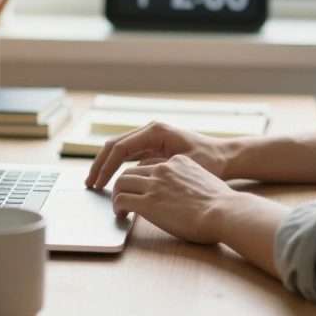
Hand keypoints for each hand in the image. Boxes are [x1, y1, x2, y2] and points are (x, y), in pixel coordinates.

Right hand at [85, 122, 234, 188]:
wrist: (226, 157)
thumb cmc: (210, 162)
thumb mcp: (182, 165)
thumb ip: (157, 168)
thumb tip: (132, 176)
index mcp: (156, 131)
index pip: (120, 147)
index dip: (106, 166)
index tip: (98, 183)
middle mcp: (150, 131)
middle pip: (114, 145)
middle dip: (100, 165)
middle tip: (89, 184)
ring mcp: (151, 138)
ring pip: (119, 150)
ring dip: (106, 166)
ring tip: (95, 183)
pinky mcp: (153, 146)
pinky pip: (128, 155)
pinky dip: (117, 167)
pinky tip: (111, 181)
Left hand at [111, 154, 239, 243]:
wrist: (226, 212)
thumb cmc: (223, 205)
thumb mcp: (205, 182)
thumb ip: (189, 183)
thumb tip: (185, 196)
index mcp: (178, 161)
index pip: (149, 164)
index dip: (140, 178)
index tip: (138, 187)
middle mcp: (163, 169)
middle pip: (130, 171)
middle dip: (122, 184)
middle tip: (121, 196)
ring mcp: (154, 185)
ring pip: (121, 182)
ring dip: (117, 195)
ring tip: (118, 207)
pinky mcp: (148, 203)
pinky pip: (122, 200)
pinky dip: (117, 207)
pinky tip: (121, 215)